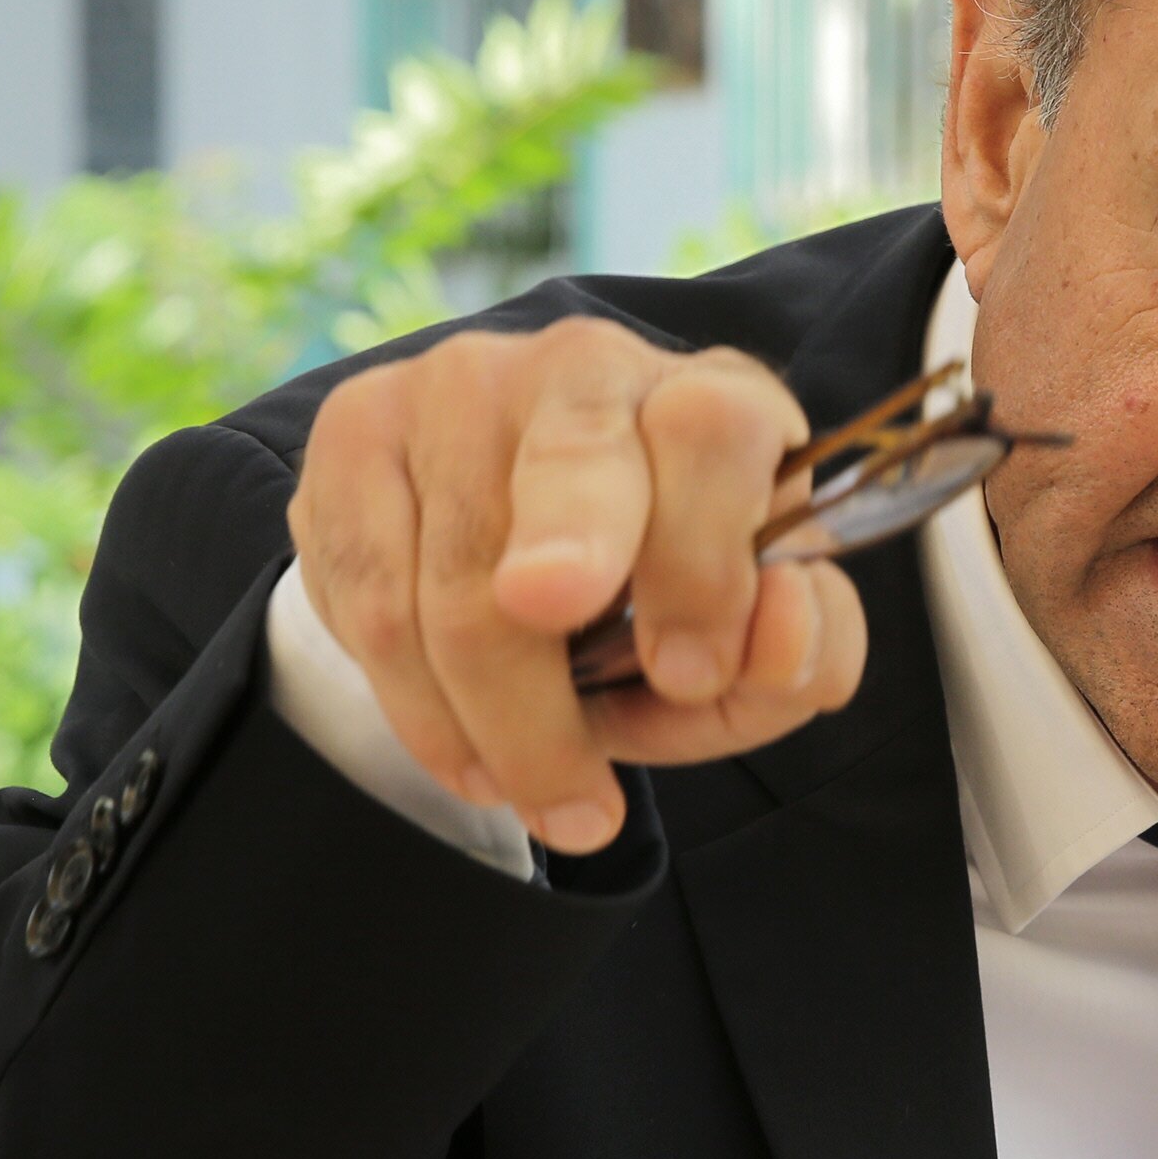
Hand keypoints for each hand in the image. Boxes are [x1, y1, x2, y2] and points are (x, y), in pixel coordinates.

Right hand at [289, 319, 870, 853]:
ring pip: (456, 580)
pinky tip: (469, 755)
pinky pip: (367, 597)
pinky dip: (420, 709)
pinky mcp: (357, 432)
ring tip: (547, 794)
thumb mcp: (752, 643)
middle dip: (572, 571)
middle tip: (573, 698)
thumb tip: (778, 626)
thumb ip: (800, 650)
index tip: (689, 674)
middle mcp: (581, 365)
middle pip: (574, 463)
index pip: (713, 432)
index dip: (701, 559)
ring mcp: (454, 385)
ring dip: (502, 725)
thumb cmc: (661, 602)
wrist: (522, 556)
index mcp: (711, 396)